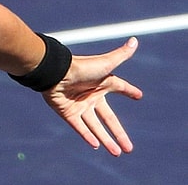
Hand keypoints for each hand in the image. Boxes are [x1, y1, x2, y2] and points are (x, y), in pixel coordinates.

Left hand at [42, 37, 142, 155]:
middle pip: (108, 119)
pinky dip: (87, 136)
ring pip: (95, 127)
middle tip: (129, 148)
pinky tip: (96, 146)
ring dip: (106, 140)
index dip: (129, 91)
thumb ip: (121, 55)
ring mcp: (79, 105)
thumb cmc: (80, 67)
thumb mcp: (106, 63)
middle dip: (119, 133)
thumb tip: (134, 40)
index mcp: (101, 83)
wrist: (55, 73)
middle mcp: (91, 96)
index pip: (119, 87)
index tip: (138, 96)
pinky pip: (79, 127)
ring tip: (117, 153)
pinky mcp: (68, 112)